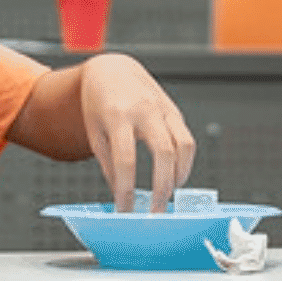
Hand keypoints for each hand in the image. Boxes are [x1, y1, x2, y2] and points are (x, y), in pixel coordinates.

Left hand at [79, 54, 196, 212]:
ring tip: (168, 194)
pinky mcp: (174, 111)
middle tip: (156, 211)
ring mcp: (163, 108)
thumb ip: (108, 163)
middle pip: (163, 152)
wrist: (112, 70)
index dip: (126, 189)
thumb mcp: (94, 131)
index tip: (125, 209)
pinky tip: (175, 176)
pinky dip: (185, 162)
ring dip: (179, 175)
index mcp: (117, 114)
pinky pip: (187, 139)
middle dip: (162, 187)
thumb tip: (121, 194)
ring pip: (183, 145)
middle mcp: (144, 109)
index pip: (125, 159)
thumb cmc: (99, 102)